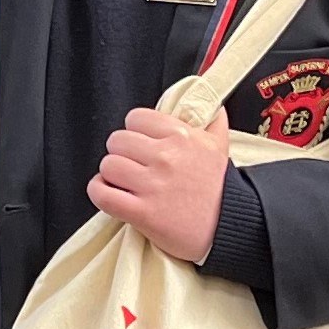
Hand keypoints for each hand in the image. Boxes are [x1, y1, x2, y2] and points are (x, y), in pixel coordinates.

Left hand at [89, 107, 231, 261]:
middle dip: (122, 153)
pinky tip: (110, 193)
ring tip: (123, 181)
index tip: (141, 143)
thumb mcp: (220, 145)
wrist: (229, 227)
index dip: (135, 131)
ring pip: (108, 165)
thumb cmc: (220, 187)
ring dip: (112, 174)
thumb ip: (212, 118)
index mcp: (181, 136)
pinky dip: (100, 192)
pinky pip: (103, 194)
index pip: (135, 118)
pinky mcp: (143, 213)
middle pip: (117, 141)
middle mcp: (165, 157)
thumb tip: (209, 101)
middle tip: (132, 164)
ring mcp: (152, 186)